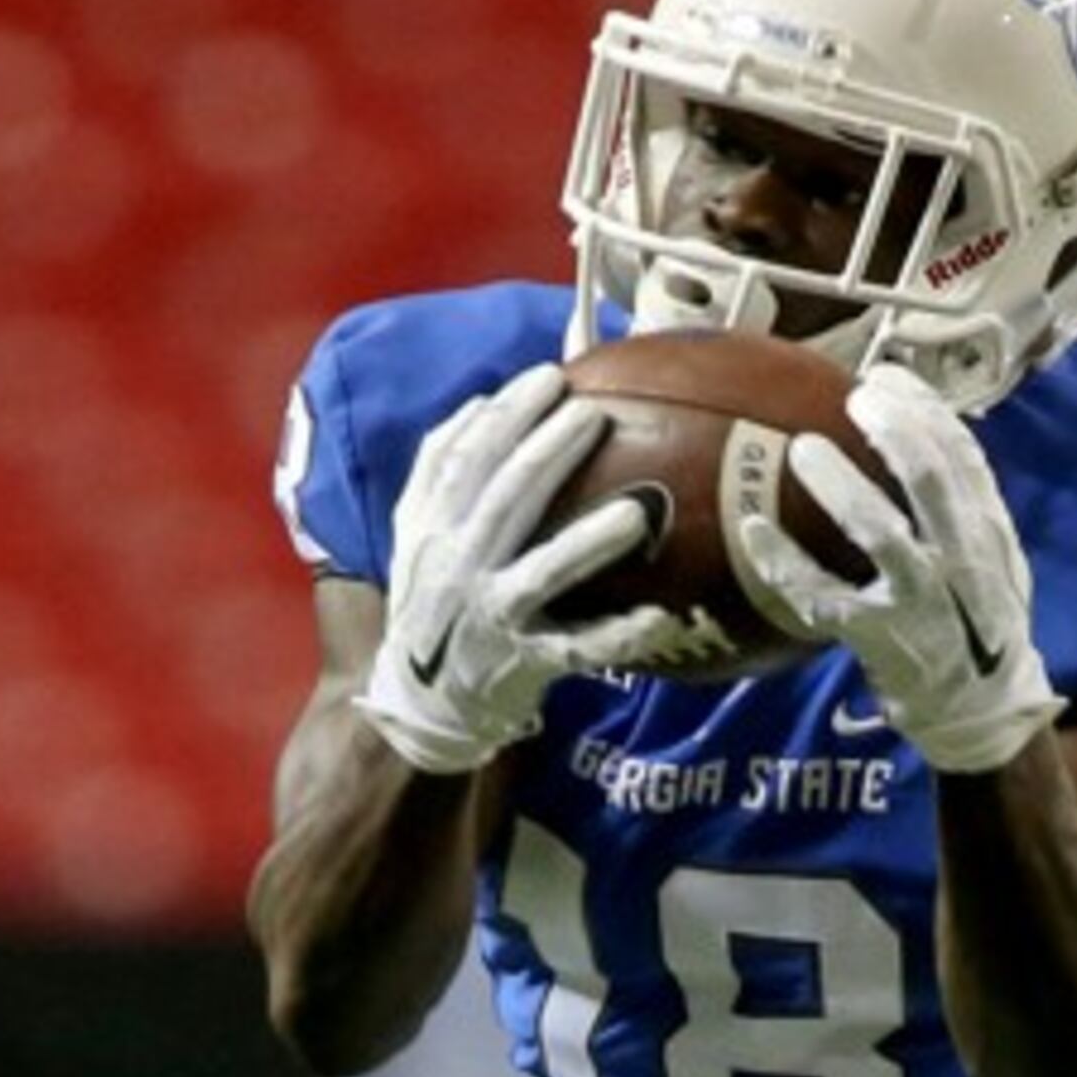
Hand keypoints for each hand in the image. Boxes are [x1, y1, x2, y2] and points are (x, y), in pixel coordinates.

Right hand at [354, 365, 653, 773]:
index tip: (549, 377)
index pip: (467, 460)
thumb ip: (437, 469)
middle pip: (506, 501)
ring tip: (636, 512)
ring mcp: (494, 616)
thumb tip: (480, 401)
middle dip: (549, 454)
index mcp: (436, 528)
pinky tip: (660, 618)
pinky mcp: (526, 661)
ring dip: (587, 543)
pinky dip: (617, 635)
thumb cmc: (431, 600)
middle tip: (596, 414)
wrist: (419, 700)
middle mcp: (461, 567)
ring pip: (543, 574)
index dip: (506, 416)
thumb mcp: (416, 534)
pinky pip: (579, 648)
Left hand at [733, 365, 1063, 773]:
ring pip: (880, 534)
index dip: (925, 410)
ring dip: (840, 487)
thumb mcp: (998, 563)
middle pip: (931, 482)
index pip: (963, 457)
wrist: (984, 713)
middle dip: (894, 431)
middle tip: (855, 397)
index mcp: (989, 535)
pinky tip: (754, 530)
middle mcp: (960, 562)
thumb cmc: (981, 627)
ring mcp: (920, 603)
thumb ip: (969, 507)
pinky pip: (824, 597)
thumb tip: (921, 434)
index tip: (887, 377)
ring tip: (803, 451)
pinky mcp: (880, 638)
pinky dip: (785, 564)